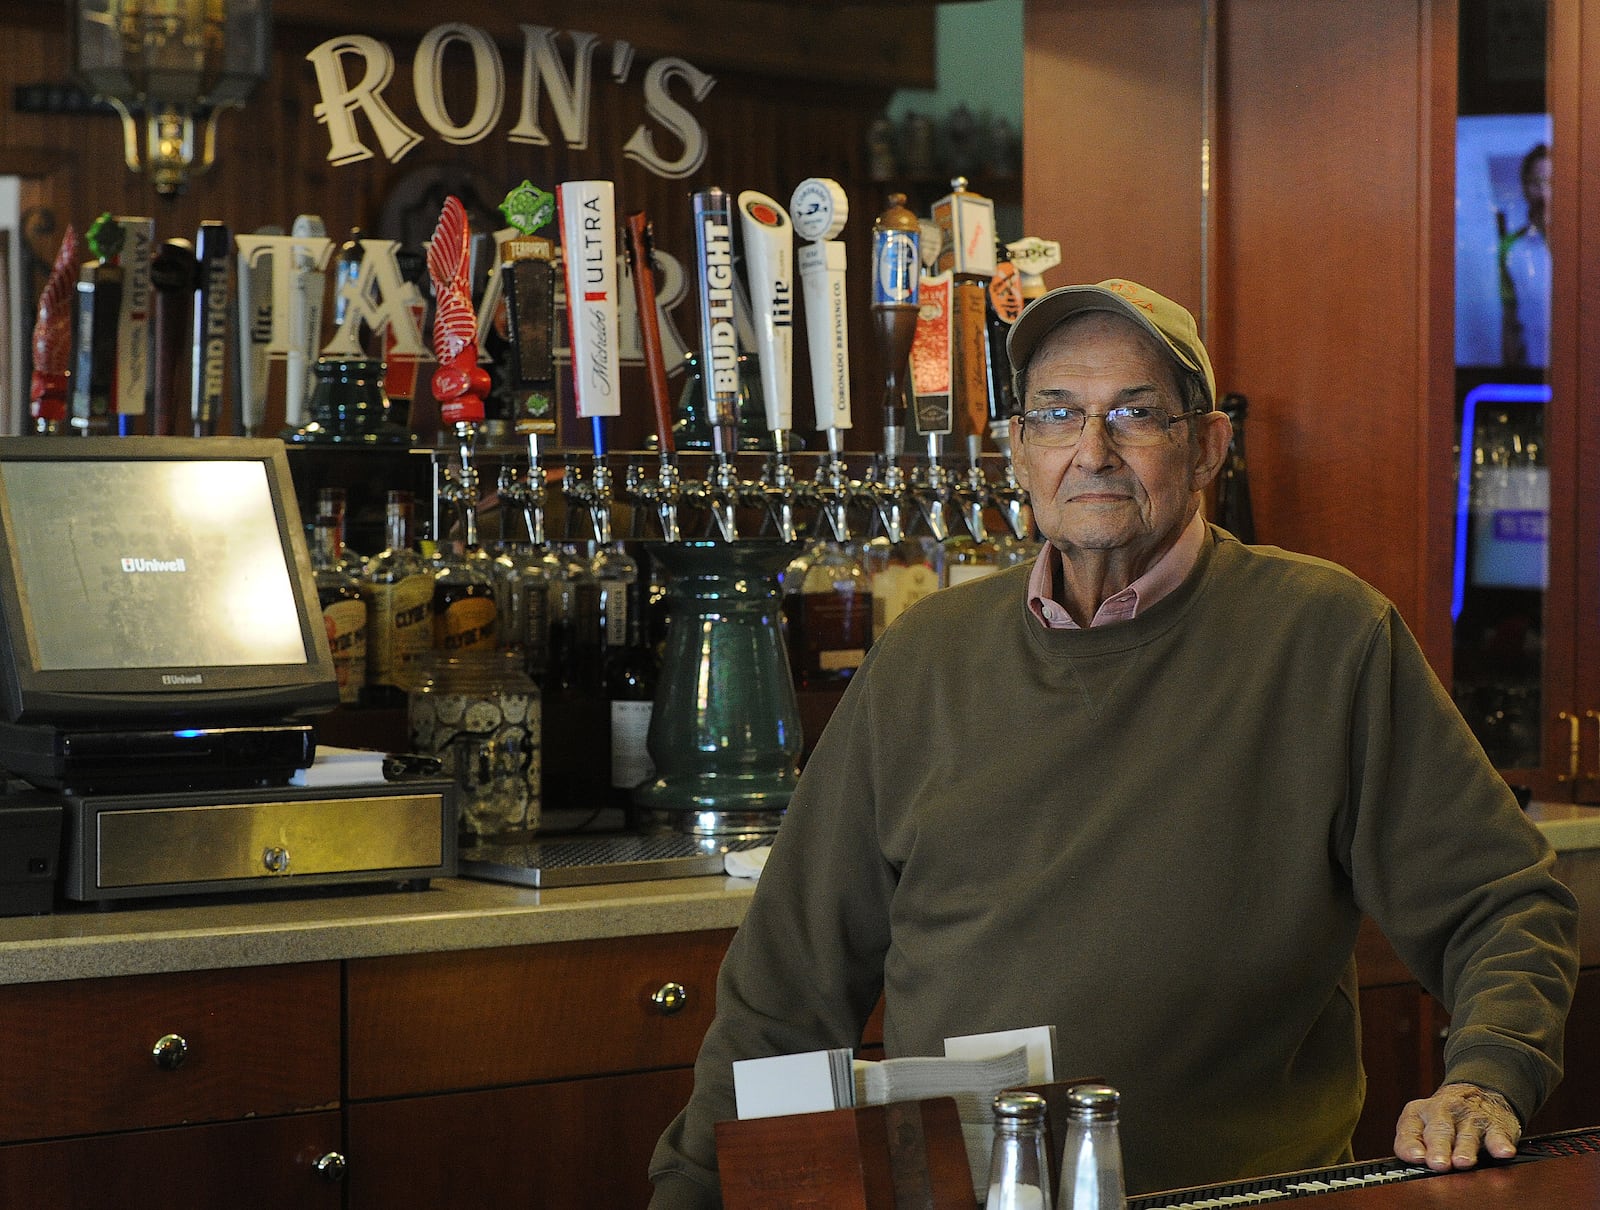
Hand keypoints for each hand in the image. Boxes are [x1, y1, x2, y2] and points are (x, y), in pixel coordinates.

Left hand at [1393, 1082, 1520, 1170]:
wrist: (1479, 1092)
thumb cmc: (1444, 1119)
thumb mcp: (1422, 1126)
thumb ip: (1414, 1144)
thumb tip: (1413, 1163)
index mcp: (1419, 1113)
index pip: (1410, 1129)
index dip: (1411, 1144)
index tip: (1416, 1157)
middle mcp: (1443, 1112)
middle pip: (1439, 1130)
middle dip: (1438, 1148)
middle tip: (1438, 1164)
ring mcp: (1471, 1117)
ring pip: (1467, 1134)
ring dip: (1465, 1149)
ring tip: (1463, 1162)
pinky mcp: (1496, 1125)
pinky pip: (1498, 1134)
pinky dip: (1500, 1143)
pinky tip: (1503, 1152)